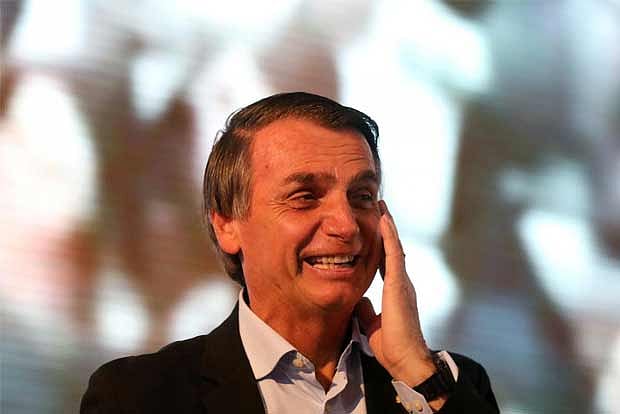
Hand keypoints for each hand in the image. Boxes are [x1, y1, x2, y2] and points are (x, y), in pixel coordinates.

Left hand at [357, 200, 435, 386]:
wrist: (405, 359)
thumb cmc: (392, 347)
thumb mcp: (372, 323)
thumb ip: (368, 310)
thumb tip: (360, 301)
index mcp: (396, 291)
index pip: (387, 262)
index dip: (382, 245)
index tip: (377, 228)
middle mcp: (402, 282)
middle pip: (393, 249)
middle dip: (387, 229)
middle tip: (380, 208)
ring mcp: (403, 282)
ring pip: (395, 246)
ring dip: (388, 226)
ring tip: (382, 206)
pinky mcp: (399, 284)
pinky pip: (394, 253)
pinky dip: (389, 236)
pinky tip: (384, 220)